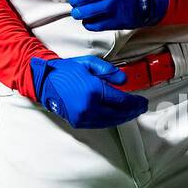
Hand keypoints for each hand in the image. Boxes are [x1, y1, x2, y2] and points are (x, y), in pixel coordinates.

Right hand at [30, 55, 147, 128]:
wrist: (45, 83)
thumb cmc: (66, 71)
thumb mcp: (89, 63)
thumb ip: (108, 71)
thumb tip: (124, 81)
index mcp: (93, 91)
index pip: (122, 101)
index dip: (135, 103)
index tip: (143, 102)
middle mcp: (89, 107)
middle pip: (119, 114)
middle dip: (133, 111)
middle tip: (141, 108)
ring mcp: (83, 117)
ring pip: (111, 121)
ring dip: (124, 118)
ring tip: (132, 112)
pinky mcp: (79, 122)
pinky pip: (101, 124)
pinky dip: (112, 120)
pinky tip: (118, 116)